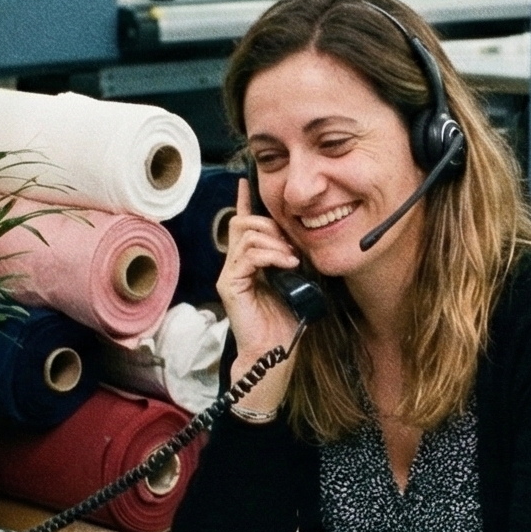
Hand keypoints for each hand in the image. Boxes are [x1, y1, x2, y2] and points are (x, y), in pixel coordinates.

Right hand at [215, 180, 303, 415]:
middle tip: (291, 241)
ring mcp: (230, 273)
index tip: (247, 181)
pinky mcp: (230, 284)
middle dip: (269, 223)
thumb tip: (301, 239)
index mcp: (250, 261)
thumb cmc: (285, 319)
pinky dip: (270, 254)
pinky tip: (287, 263)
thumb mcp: (295, 280)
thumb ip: (292, 258)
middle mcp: (235, 264)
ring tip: (292, 257)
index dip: (245, 201)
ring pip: (246, 234)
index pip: (244, 223)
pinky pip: (247, 255)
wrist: (274, 350)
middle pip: (243, 222)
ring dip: (274, 240)